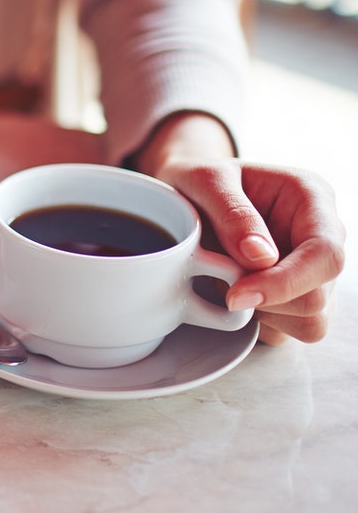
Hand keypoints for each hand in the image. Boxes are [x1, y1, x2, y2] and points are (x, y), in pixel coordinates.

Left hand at [135, 114, 345, 344]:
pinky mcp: (296, 297)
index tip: (234, 295)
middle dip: (264, 301)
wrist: (186, 194)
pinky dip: (254, 323)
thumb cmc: (197, 180)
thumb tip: (262, 258)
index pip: (325, 254)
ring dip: (259, 314)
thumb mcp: (204, 180)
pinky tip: (230, 292)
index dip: (284, 283)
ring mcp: (313, 270)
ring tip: (224, 280)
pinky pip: (286, 332)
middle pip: (318, 297)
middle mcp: (323, 236)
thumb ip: (233, 213)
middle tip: (217, 280)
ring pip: (309, 321)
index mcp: (312, 198)